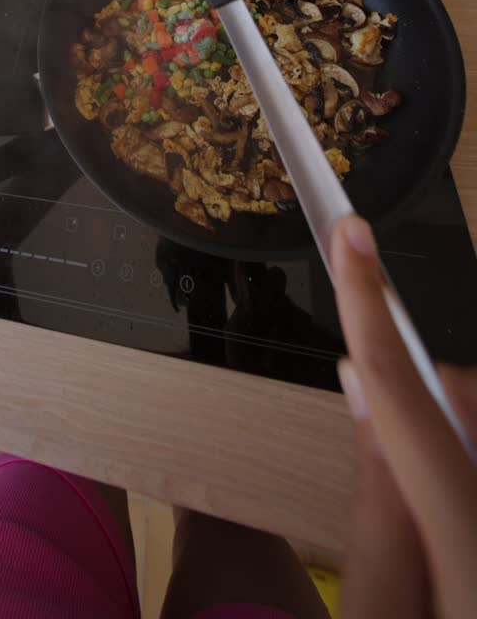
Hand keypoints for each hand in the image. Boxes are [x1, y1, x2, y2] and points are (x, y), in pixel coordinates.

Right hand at [332, 215, 476, 617]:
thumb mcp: (381, 614)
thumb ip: (374, 507)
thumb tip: (361, 388)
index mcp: (472, 543)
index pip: (411, 406)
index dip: (371, 311)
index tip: (349, 233)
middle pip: (464, 409)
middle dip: (425, 413)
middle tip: (406, 500)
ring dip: (449, 453)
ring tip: (443, 554)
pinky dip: (464, 470)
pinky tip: (456, 545)